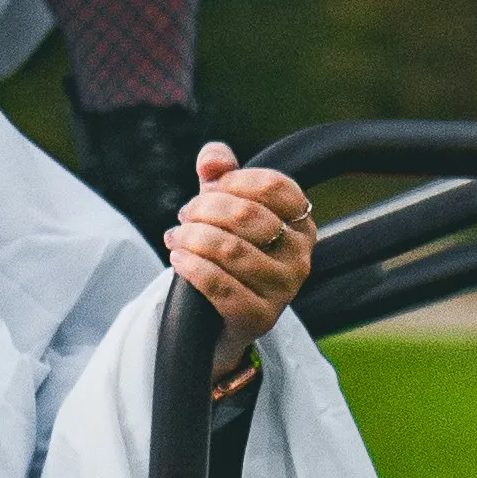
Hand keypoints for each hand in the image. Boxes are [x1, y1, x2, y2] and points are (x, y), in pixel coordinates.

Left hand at [162, 142, 314, 381]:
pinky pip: (220, 286)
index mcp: (300, 222)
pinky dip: (192, 267)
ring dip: (192, 239)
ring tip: (176, 238)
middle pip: (246, 215)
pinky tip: (178, 259)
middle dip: (204, 209)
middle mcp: (300, 255)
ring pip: (230, 250)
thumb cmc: (230, 252)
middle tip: (184, 216)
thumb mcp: (227, 208)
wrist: (222, 318)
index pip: (271, 185)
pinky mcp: (261, 317)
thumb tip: (212, 159)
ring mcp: (284, 288)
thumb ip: (221, 175)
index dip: (232, 181)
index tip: (208, 188)